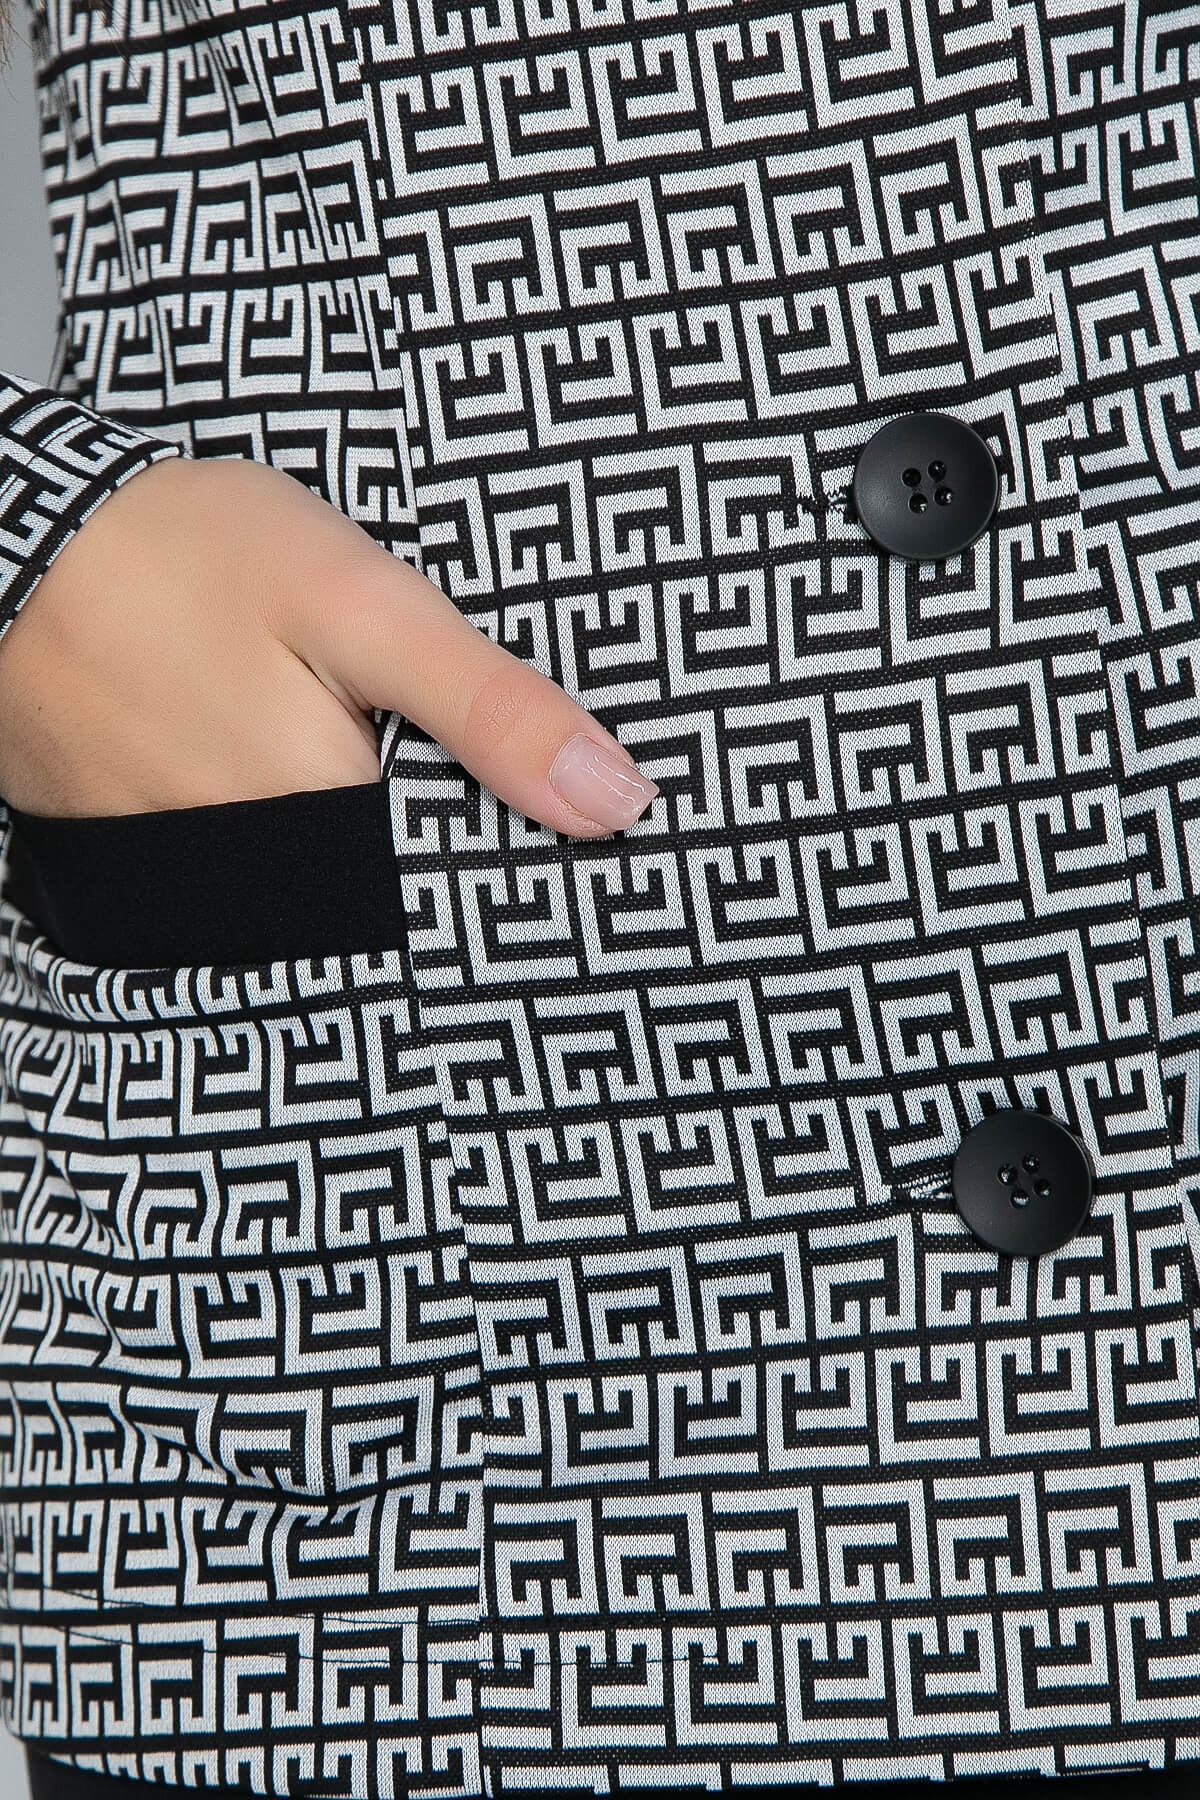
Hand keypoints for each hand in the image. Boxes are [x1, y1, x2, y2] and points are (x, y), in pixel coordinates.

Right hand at [0, 455, 657, 835]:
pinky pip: (251, 865)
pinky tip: (281, 751)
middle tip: (439, 746)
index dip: (519, 843)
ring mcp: (196, 882)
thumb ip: (491, 709)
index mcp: (338, 836)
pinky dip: (284, 818)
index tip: (556, 808)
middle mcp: (267, 886)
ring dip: (362, 829)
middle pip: (399, 891)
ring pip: (325, 882)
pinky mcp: (148, 859)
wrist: (8, 547)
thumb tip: (616, 802)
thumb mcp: (364, 608)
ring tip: (355, 740)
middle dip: (442, 833)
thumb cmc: (179, 559)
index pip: (471, 889)